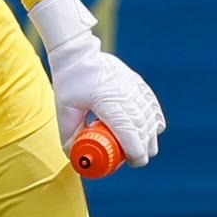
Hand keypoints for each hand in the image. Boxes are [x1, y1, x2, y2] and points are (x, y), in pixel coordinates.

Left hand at [30, 0, 165, 165]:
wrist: (79, 55)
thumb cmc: (69, 83)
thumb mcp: (63, 110)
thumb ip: (69, 134)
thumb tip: (76, 157)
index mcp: (106, 99)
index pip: (128, 129)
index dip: (135, 149)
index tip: (135, 162)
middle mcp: (126, 93)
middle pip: (144, 127)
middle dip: (143, 148)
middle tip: (134, 161)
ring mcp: (135, 87)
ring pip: (152, 119)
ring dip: (149, 137)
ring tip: (139, 149)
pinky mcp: (140, 85)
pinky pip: (153, 108)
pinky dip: (153, 122)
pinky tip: (148, 132)